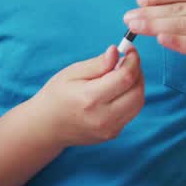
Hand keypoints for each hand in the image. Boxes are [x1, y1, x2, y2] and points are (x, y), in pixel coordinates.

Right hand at [28, 45, 143, 148]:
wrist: (47, 126)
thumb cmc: (56, 96)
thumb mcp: (71, 73)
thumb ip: (97, 63)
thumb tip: (116, 51)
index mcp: (90, 98)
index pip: (125, 78)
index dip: (133, 61)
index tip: (130, 50)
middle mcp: (102, 117)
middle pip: (137, 91)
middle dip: (137, 72)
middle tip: (127, 62)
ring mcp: (109, 129)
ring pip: (138, 103)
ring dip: (136, 85)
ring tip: (122, 75)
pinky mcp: (112, 134)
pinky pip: (131, 113)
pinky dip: (130, 98)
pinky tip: (117, 91)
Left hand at [123, 0, 185, 92]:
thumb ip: (179, 8)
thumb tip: (144, 3)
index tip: (140, 0)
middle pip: (180, 8)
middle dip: (150, 12)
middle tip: (128, 17)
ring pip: (184, 25)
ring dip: (156, 25)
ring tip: (135, 28)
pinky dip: (177, 41)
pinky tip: (160, 39)